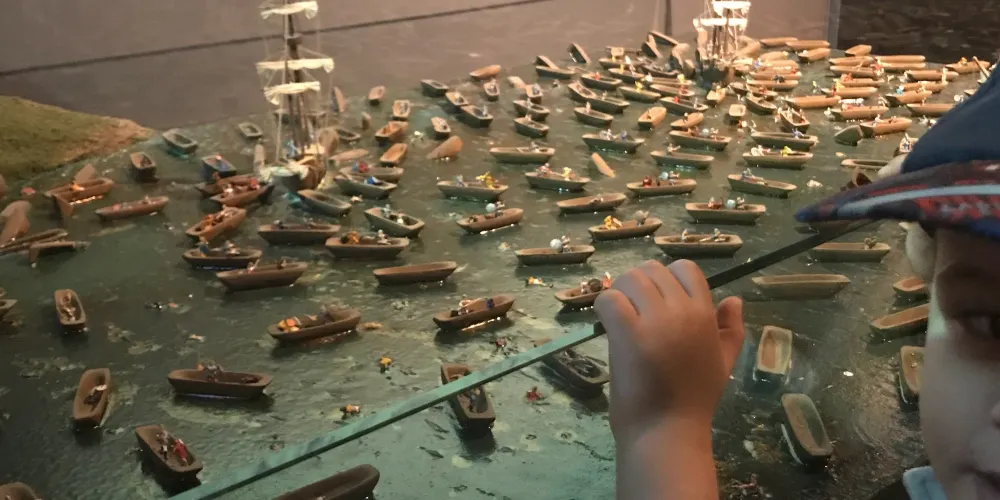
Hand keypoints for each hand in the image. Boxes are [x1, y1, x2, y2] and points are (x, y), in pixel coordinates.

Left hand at [595, 260, 744, 440]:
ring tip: (622, 320)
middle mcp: (683, 310)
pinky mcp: (628, 333)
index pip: (685, 268)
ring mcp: (656, 321)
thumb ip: (730, 329)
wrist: (668, 431)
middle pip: (652, 270)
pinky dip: (604, 307)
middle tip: (633, 313)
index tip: (656, 303)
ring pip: (629, 279)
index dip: (666, 279)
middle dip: (638, 287)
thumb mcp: (722, 362)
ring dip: (620, 295)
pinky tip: (608, 326)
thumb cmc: (694, 399)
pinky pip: (610, 299)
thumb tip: (734, 300)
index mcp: (705, 314)